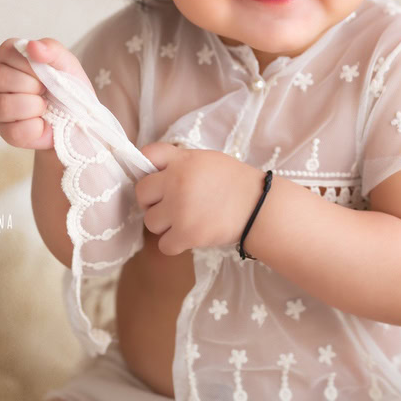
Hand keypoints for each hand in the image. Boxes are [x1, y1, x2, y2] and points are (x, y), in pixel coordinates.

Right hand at [0, 37, 91, 149]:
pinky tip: (42, 123)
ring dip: (33, 106)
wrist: (79, 119)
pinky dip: (35, 127)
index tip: (45, 71)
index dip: (29, 63)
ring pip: (3, 105)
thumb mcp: (66, 63)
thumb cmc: (68, 87)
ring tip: (45, 107)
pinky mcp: (5, 131)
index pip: (6, 52)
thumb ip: (51, 49)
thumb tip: (32, 46)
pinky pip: (14, 130)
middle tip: (45, 90)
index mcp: (11, 59)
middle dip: (31, 85)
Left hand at [136, 141, 266, 256]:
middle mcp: (176, 182)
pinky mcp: (186, 234)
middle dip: (154, 201)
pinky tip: (189, 236)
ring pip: (150, 222)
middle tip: (171, 205)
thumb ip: (178, 162)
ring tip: (185, 221)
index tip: (158, 180)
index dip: (148, 169)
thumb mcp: (206, 160)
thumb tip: (153, 172)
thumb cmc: (234, 182)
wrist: (258, 206)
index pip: (147, 155)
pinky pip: (164, 245)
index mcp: (182, 160)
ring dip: (165, 225)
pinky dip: (175, 244)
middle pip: (142, 194)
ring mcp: (179, 209)